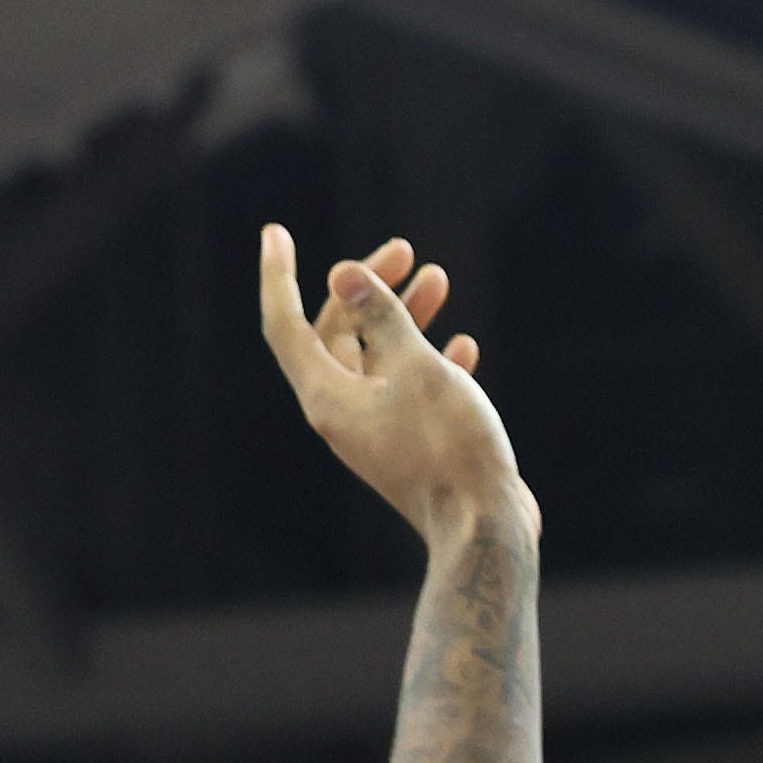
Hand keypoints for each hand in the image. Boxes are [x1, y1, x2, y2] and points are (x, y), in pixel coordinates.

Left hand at [257, 228, 523, 539]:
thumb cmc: (450, 446)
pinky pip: (408, 391)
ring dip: (405, 317)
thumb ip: (383, 317)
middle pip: (338, 335)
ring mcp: (376, 432)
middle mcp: (343, 415)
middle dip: (368, 288)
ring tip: (439, 280)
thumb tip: (344, 274)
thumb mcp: (417, 367)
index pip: (285, 325)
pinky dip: (428, 361)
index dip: (278, 275)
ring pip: (379, 359)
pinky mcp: (410, 446)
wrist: (486, 528)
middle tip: (404, 251)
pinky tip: (463, 345)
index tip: (275, 233)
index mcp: (328, 398)